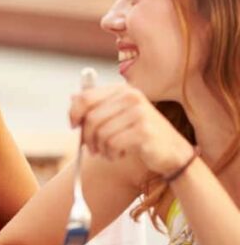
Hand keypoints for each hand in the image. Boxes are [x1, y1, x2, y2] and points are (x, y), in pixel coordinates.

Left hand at [70, 85, 194, 176]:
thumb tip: (72, 97)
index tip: (73, 126)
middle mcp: (132, 97)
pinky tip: (119, 155)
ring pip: (100, 133)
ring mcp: (139, 113)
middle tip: (91, 148)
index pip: (85, 97)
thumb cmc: (141, 134)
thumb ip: (98, 106)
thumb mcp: (119, 116)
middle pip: (90, 118)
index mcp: (123, 90)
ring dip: (100, 148)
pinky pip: (112, 144)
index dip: (74, 113)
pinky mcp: (144, 131)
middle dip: (86, 137)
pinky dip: (110, 154)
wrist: (172, 152)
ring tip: (109, 152)